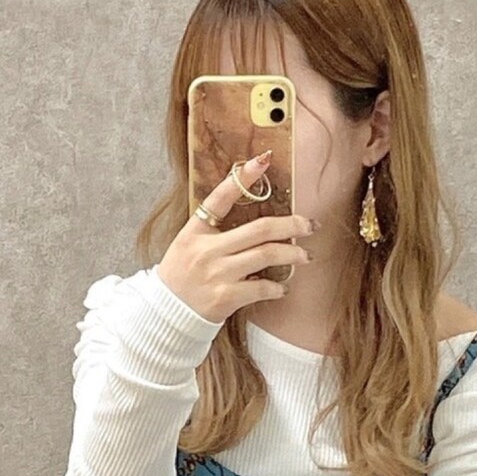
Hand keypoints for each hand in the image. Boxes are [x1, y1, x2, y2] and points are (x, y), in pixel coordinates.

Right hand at [155, 150, 315, 324]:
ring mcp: (217, 274)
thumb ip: (214, 229)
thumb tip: (254, 220)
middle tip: (310, 225)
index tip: (264, 161)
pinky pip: (261, 287)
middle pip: (259, 230)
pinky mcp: (226, 297)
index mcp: (196, 232)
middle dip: (291, 225)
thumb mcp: (188, 244)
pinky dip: (278, 287)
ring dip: (293, 254)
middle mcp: (207, 250)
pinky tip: (283, 287)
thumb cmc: (182, 277)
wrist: (166, 314)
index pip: (220, 198)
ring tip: (305, 255)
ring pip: (266, 255)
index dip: (243, 178)